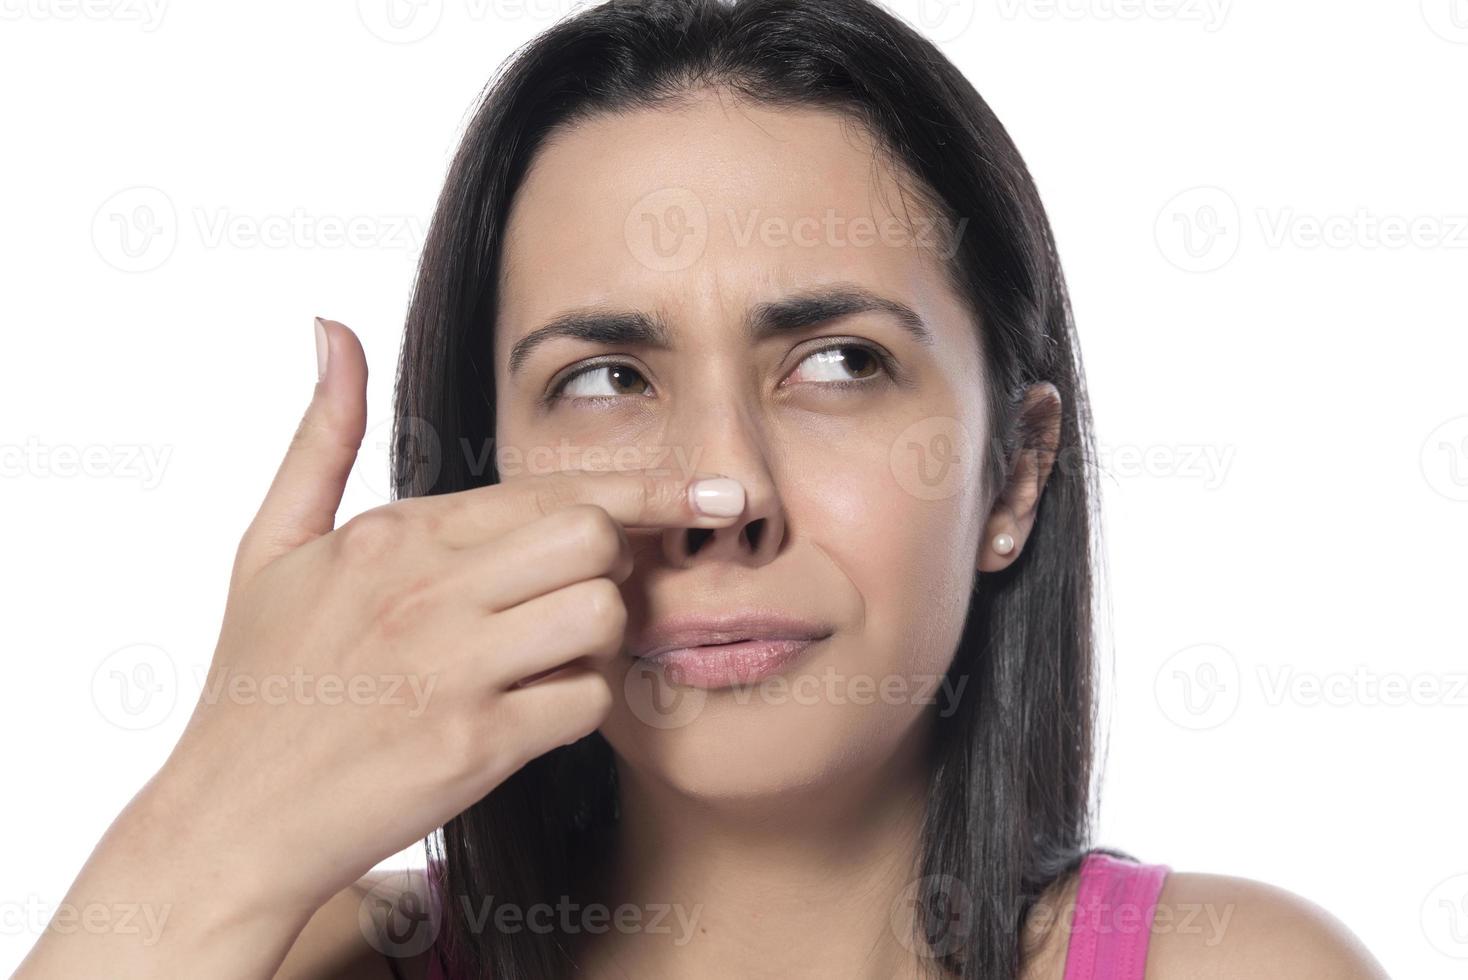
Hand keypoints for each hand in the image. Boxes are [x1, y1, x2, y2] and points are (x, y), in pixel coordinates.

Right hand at [152, 317, 743, 918]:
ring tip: (556, 653)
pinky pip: (587, 702)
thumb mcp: (270, 546)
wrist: (230, 819)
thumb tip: (333, 330)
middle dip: (613, 563)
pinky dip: (579, 707)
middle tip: (584, 590)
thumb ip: (322, 436)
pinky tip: (536, 711)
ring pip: (602, 615)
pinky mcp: (474, 746)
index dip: (641, 493)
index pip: (552, 488)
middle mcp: (427, 590)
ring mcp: (453, 669)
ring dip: (602, 638)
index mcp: (394, 534)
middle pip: (594, 538)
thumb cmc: (257, 680)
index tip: (707, 494)